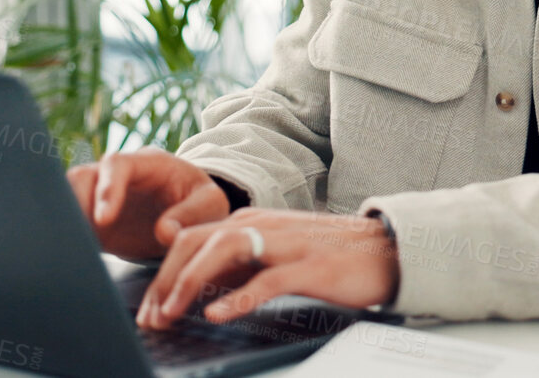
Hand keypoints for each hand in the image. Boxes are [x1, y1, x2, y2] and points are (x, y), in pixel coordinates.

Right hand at [66, 148, 231, 260]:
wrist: (191, 213)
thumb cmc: (202, 202)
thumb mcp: (211, 204)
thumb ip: (192, 213)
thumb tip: (165, 232)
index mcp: (147, 163)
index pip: (117, 164)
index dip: (107, 188)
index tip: (105, 219)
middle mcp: (116, 176)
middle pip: (81, 177)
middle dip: (74, 203)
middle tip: (75, 235)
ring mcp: (100, 197)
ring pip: (67, 199)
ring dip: (66, 222)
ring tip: (71, 250)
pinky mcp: (92, 221)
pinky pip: (70, 225)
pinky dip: (68, 239)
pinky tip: (72, 259)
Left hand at [135, 208, 399, 327]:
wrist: (388, 249)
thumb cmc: (332, 256)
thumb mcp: (276, 256)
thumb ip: (241, 266)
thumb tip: (201, 289)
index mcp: (252, 220)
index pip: (191, 238)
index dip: (162, 273)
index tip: (150, 308)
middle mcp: (263, 224)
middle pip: (196, 242)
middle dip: (165, 281)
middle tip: (150, 318)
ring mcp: (286, 243)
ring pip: (223, 252)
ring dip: (189, 284)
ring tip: (170, 314)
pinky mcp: (309, 266)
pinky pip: (267, 279)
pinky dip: (237, 296)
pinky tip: (217, 313)